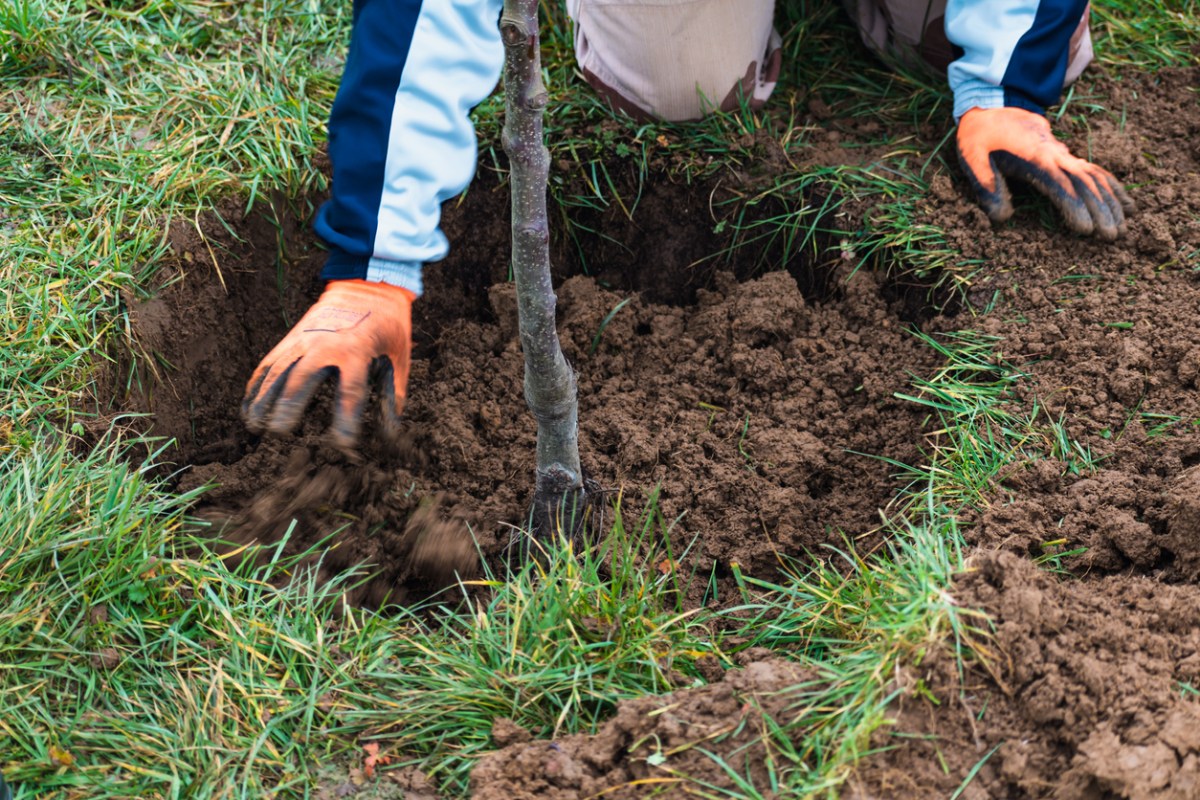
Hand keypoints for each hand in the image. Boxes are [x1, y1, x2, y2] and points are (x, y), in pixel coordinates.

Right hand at [242, 279, 413, 448]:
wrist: (367, 285)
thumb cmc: (388, 325)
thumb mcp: (400, 356)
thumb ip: (394, 393)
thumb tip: (391, 432)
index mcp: (357, 351)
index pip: (350, 391)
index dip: (345, 419)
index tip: (342, 444)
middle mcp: (325, 345)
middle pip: (301, 378)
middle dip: (288, 405)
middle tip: (279, 432)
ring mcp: (304, 339)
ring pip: (277, 370)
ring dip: (263, 397)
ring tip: (254, 424)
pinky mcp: (292, 337)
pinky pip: (270, 361)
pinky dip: (258, 383)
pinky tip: (248, 405)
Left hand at [956, 107, 1134, 240]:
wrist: (992, 105)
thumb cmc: (980, 136)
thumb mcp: (973, 159)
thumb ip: (987, 186)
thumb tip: (1002, 218)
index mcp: (1034, 158)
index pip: (1061, 185)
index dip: (1075, 208)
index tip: (1086, 230)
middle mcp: (1055, 155)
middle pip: (1086, 183)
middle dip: (1102, 209)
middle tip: (1112, 236)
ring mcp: (1063, 154)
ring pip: (1095, 177)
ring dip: (1112, 202)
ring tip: (1124, 227)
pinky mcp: (1065, 156)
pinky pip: (1095, 172)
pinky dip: (1112, 188)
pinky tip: (1125, 205)